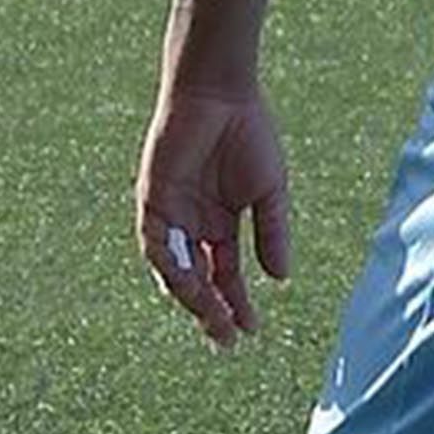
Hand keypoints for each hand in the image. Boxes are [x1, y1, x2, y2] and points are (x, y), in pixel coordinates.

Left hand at [140, 82, 290, 345]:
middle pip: (197, 280)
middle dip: (211, 310)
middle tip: (225, 338)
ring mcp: (171, 214)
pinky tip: (191, 282)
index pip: (225, 276)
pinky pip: (156, 242)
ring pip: (174, 269)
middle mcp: (193, 225)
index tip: (250, 330)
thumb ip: (271, 234)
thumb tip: (280, 279)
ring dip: (191, 295)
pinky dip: (171, 265)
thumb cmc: (248, 134)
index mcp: (220, 225)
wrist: (221, 94)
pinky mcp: (152, 199)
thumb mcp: (269, 192)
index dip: (237, 305)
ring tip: (211, 315)